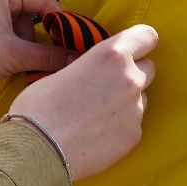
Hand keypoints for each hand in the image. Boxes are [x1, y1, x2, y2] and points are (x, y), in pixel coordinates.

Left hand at [0, 0, 77, 94]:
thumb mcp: (15, 56)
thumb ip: (50, 55)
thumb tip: (79, 58)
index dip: (62, 18)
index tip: (74, 39)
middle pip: (34, 1)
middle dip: (46, 25)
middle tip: (56, 46)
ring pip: (23, 14)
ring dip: (31, 35)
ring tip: (28, 57)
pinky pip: (9, 21)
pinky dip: (18, 37)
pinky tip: (18, 55)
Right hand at [6, 23, 157, 181]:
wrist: (38, 149)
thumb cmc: (40, 106)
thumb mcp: (63, 70)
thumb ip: (90, 66)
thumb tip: (96, 70)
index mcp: (111, 56)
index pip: (147, 36)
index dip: (140, 41)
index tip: (132, 48)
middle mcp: (131, 79)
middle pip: (149, 68)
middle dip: (132, 72)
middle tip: (106, 85)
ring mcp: (136, 110)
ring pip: (140, 98)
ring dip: (125, 101)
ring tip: (96, 113)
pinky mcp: (134, 136)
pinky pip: (133, 124)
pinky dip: (119, 125)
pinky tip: (96, 133)